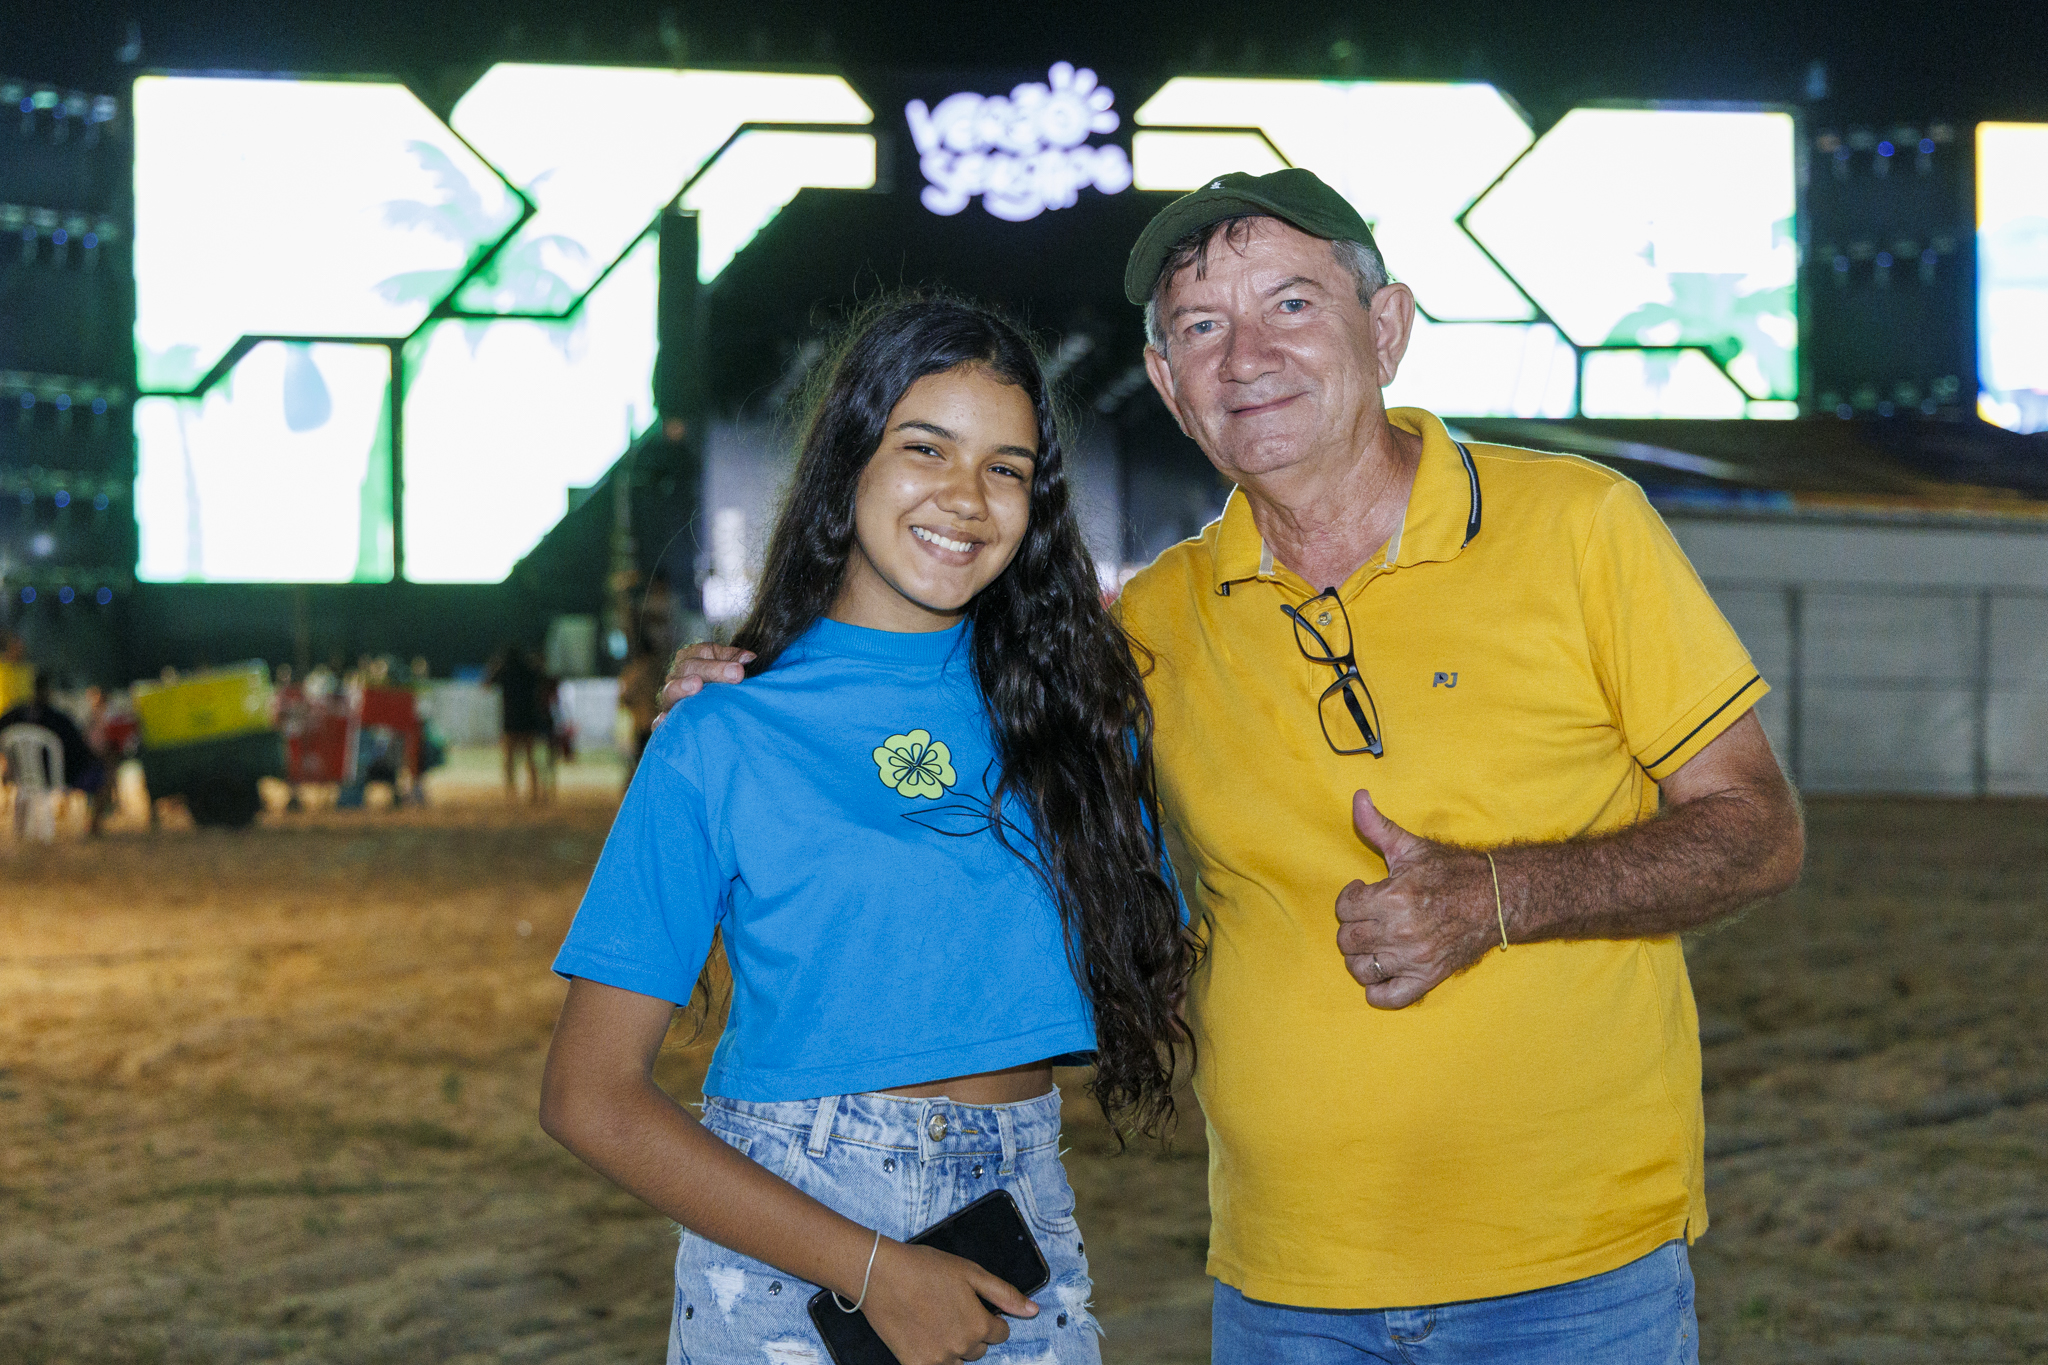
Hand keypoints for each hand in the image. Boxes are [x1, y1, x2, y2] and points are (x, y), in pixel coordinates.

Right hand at [651, 643, 752, 725]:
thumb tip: (750, 658)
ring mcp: (669, 697)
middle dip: (713, 670)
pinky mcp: (665, 719)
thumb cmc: (719, 682)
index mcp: (691, 658)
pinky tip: (666, 719)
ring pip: (670, 691)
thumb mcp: (726, 665)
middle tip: (736, 675)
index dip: (721, 661)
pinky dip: (661, 721)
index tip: (741, 670)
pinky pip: (659, 721)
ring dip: (682, 687)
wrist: (704, 708)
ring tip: (696, 685)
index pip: (702, 652)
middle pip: (689, 668)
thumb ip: (735, 659)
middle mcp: (676, 675)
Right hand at [860, 1239, 1037, 1364]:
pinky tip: (923, 1335)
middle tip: (949, 1309)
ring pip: (959, 1361)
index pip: (1000, 1333)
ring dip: (953, 1347)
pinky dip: (934, 1356)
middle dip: (970, 1332)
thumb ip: (1004, 1294)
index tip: (971, 1305)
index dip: (988, 1317)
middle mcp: (962, 1347)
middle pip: (979, 1349)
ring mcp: (939, 1359)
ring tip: (935, 1321)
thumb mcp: (971, 1272)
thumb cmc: (925, 1268)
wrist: (879, 1275)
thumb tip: (1033, 1311)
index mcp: (979, 1325)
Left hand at [1335, 790, 1499, 1008]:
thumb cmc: (1452, 872)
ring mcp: (1414, 958)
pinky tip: (1382, 972)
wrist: (1497, 899)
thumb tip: (1357, 797)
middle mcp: (1401, 932)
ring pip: (1361, 969)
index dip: (1349, 899)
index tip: (1363, 893)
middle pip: (1347, 940)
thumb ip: (1378, 826)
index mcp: (1394, 898)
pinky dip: (1378, 991)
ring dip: (1360, 957)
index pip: (1344, 909)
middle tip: (1369, 918)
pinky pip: (1389, 998)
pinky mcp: (1428, 977)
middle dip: (1353, 927)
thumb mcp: (1412, 847)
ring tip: (1373, 943)